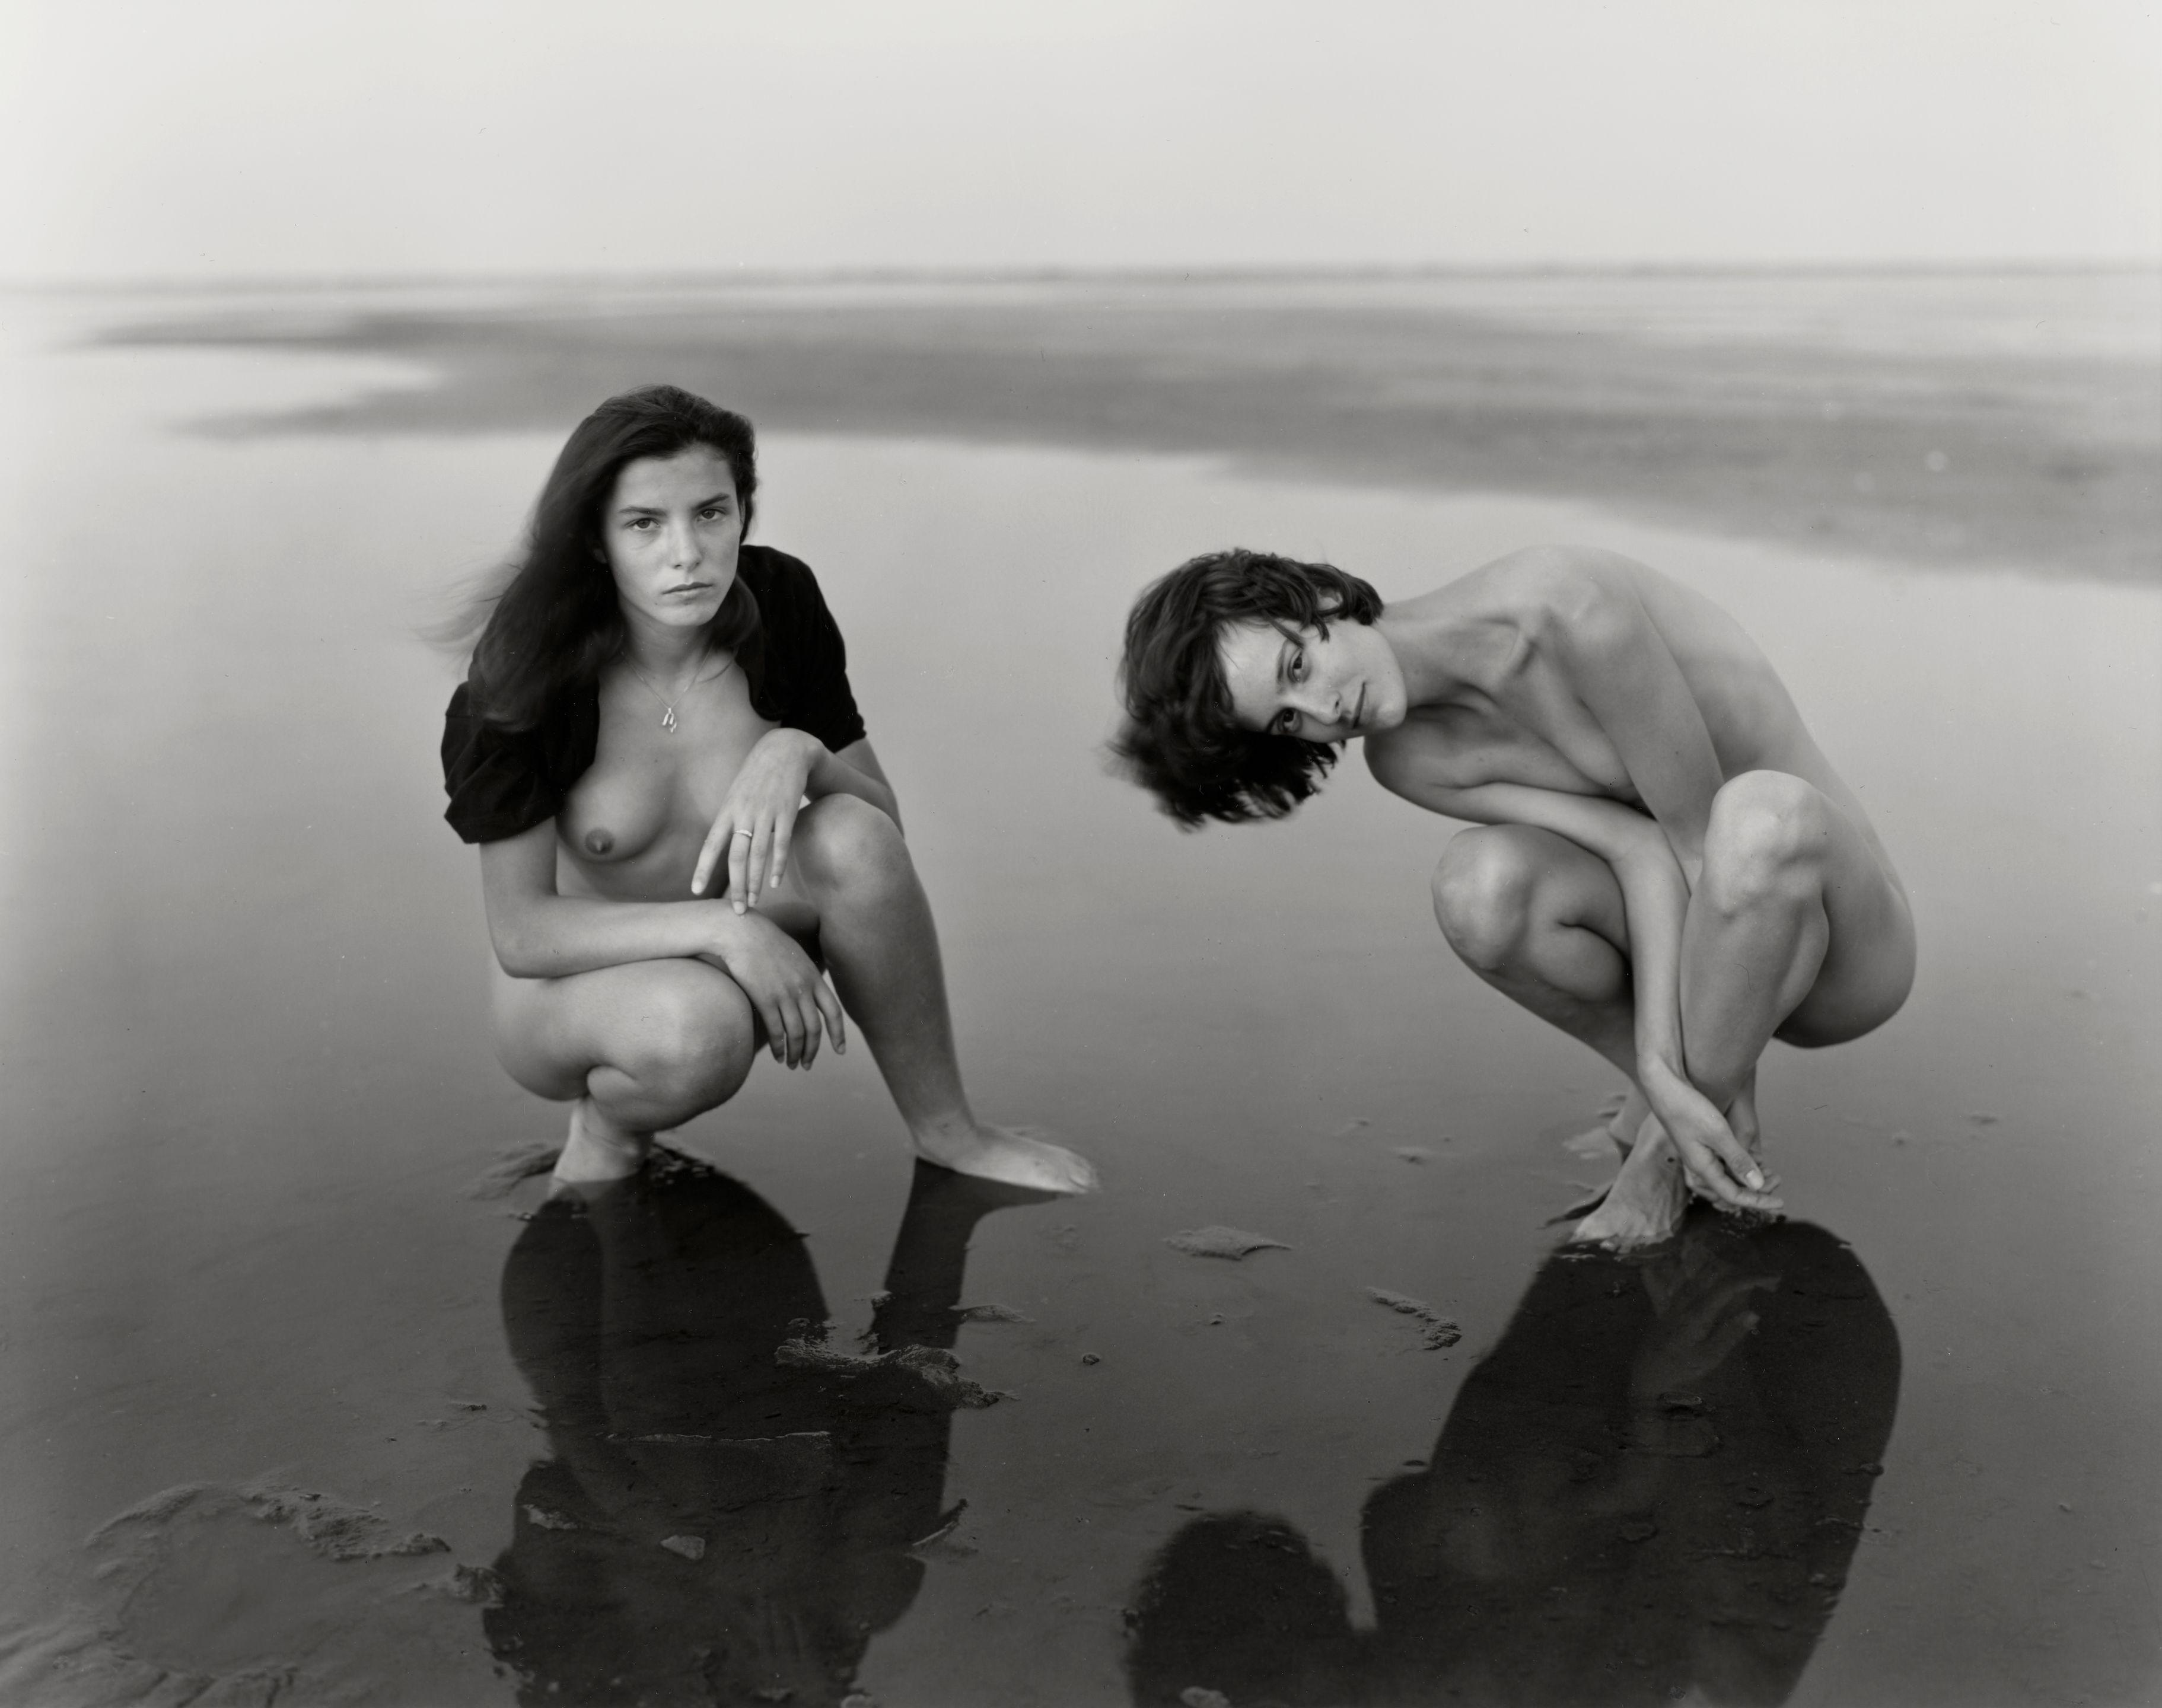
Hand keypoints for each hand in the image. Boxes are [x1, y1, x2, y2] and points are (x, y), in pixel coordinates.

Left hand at [692, 729, 821, 910]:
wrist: (785, 750)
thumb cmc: (758, 777)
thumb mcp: (737, 795)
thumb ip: (730, 821)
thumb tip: (721, 850)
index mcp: (728, 809)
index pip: (711, 843)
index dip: (702, 868)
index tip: (696, 891)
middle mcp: (744, 813)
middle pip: (736, 856)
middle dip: (735, 886)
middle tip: (737, 911)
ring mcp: (767, 812)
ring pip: (758, 854)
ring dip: (755, 882)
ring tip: (753, 903)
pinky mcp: (787, 812)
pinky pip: (781, 844)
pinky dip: (777, 865)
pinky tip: (774, 882)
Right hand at [707, 913, 846, 1068]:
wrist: (741, 933)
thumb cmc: (765, 943)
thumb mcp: (795, 956)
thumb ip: (805, 977)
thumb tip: (809, 994)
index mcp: (813, 978)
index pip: (834, 1012)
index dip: (839, 1034)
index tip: (840, 1051)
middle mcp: (803, 988)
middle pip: (815, 1029)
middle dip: (813, 1051)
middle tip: (807, 1065)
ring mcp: (785, 994)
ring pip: (796, 1034)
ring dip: (795, 1053)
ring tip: (792, 1064)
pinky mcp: (765, 999)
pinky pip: (776, 1031)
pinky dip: (779, 1047)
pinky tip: (778, 1056)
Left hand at [1632, 1251, 1777, 1401]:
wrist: (1647, 1371)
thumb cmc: (1681, 1367)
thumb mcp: (1709, 1357)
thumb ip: (1730, 1334)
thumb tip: (1753, 1312)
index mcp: (1697, 1312)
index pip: (1728, 1286)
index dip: (1752, 1278)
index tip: (1773, 1278)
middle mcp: (1683, 1299)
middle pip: (1713, 1271)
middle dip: (1741, 1268)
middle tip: (1765, 1274)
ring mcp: (1671, 1298)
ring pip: (1695, 1270)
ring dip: (1720, 1263)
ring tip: (1743, 1262)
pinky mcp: (1663, 1301)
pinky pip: (1671, 1274)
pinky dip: (1682, 1263)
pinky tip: (1686, 1254)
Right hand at [1639, 1058, 1781, 1213]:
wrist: (1664, 1087)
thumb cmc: (1688, 1108)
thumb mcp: (1719, 1134)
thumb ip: (1738, 1160)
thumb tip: (1758, 1186)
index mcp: (1703, 1168)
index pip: (1734, 1196)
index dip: (1758, 1201)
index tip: (1781, 1202)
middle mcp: (1700, 1166)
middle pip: (1730, 1190)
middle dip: (1756, 1192)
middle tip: (1778, 1184)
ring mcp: (1699, 1155)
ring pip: (1727, 1178)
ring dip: (1749, 1179)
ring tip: (1770, 1175)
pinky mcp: (1699, 1144)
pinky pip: (1722, 1165)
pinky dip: (1739, 1167)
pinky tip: (1750, 1161)